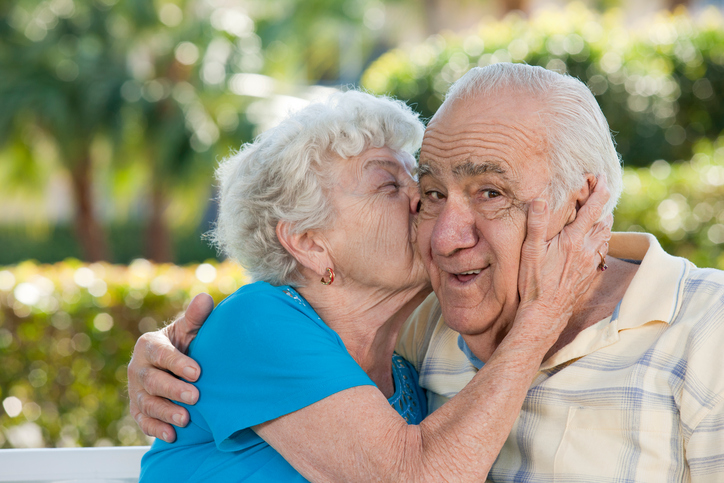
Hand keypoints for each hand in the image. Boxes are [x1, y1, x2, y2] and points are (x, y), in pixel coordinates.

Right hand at [128, 293, 213, 441]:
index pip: (160, 354)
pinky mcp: (137, 409)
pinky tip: (171, 434)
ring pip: (147, 403)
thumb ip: (196, 317)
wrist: (174, 365)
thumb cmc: (185, 344)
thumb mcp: (189, 330)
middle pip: (152, 381)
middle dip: (173, 390)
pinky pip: (142, 421)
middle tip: (195, 397)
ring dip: (165, 412)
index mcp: (148, 345)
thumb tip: (206, 299)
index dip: (177, 363)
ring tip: (185, 419)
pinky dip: (155, 428)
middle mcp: (137, 368)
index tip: (197, 372)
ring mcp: (136, 390)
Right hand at [516, 175, 611, 341]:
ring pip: (606, 237)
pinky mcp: (591, 275)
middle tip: (598, 194)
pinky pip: (602, 252)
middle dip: (603, 206)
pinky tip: (591, 242)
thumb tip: (540, 199)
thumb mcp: (530, 250)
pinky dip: (600, 240)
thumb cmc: (534, 282)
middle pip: (605, 221)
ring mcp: (591, 264)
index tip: (602, 178)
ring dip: (604, 223)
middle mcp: (588, 250)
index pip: (593, 209)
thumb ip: (537, 223)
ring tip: (597, 215)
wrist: (545, 313)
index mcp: (574, 240)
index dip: (599, 191)